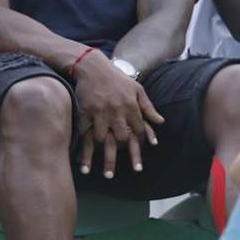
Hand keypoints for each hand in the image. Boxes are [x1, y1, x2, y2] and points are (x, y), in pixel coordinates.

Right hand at [71, 52, 163, 178]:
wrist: (93, 65)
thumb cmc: (117, 78)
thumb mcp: (137, 89)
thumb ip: (148, 107)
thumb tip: (161, 122)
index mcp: (131, 106)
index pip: (138, 131)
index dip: (138, 147)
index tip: (138, 163)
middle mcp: (116, 110)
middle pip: (120, 138)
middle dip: (117, 156)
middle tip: (114, 174)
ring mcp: (100, 111)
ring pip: (100, 138)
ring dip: (98, 153)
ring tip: (95, 171)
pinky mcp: (85, 110)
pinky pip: (84, 130)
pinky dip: (81, 144)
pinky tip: (79, 157)